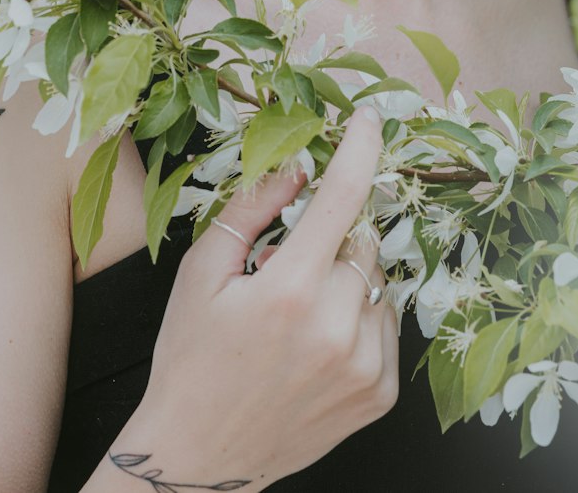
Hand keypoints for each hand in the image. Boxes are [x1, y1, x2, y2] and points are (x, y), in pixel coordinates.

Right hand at [136, 104, 398, 487]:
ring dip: (347, 277)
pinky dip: (360, 317)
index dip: (360, 148)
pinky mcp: (380, 394)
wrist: (198, 458)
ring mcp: (364, 365)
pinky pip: (387, 323)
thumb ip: (252, 208)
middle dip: (332, 236)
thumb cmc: (190, 359)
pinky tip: (318, 341)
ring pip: (377, 279)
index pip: (343, 196)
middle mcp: (336, 327)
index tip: (367, 118)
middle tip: (289, 266)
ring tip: (300, 313)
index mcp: (289, 290)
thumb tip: (298, 163)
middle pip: (361, 238)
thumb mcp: (201, 274)